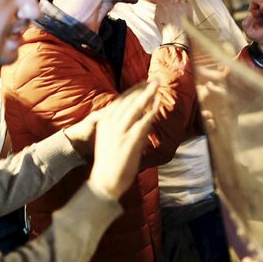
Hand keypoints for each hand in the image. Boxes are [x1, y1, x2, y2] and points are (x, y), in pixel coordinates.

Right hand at [85, 82, 160, 199]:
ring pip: (135, 107)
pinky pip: (143, 121)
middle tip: (153, 80)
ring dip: (147, 94)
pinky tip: (157, 103)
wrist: (105, 181)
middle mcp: (111, 123)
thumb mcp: (112, 140)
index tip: (143, 83)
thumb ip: (125, 128)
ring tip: (157, 85)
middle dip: (142, 88)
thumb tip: (142, 119)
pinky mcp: (129, 140)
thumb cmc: (110, 163)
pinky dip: (150, 111)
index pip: (120, 100)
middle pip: (128, 100)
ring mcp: (120, 131)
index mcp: (105, 122)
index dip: (133, 90)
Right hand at [154, 0, 192, 45]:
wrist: (176, 37)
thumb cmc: (165, 28)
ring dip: (178, 2)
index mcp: (162, 1)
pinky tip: (182, 15)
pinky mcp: (189, 5)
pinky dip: (184, 7)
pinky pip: (186, 2)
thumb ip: (160, 4)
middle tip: (171, 0)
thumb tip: (162, 1)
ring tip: (177, 14)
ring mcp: (181, 1)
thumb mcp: (157, 15)